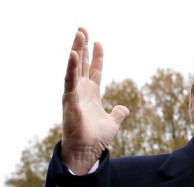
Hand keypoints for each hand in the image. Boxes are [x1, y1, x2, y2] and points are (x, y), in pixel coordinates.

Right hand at [61, 27, 129, 173]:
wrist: (87, 152)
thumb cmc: (96, 139)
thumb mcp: (112, 123)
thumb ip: (118, 114)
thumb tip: (124, 108)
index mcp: (92, 95)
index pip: (94, 70)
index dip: (97, 57)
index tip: (98, 42)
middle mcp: (81, 91)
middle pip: (82, 64)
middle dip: (82, 46)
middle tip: (82, 29)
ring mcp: (74, 94)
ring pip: (74, 67)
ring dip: (76, 50)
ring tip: (78, 34)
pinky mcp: (69, 100)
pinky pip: (69, 81)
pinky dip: (71, 67)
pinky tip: (73, 54)